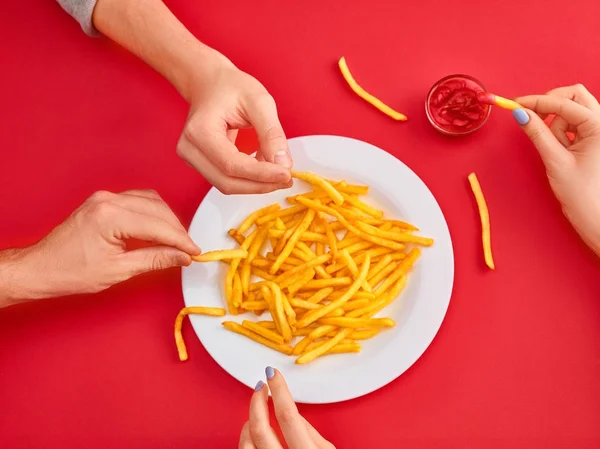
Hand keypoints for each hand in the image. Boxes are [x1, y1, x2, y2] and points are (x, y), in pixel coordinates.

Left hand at [0, 190, 199, 303]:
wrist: (42, 267)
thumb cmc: (71, 271)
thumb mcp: (119, 270)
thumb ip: (155, 259)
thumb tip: (181, 256)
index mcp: (110, 216)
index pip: (159, 225)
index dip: (181, 240)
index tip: (194, 252)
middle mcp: (108, 200)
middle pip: (158, 209)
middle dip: (177, 230)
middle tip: (188, 251)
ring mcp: (105, 198)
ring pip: (151, 201)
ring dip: (167, 220)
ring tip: (176, 242)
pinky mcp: (104, 201)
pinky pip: (138, 200)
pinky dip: (154, 213)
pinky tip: (159, 229)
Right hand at [92, 0, 291, 194]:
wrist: (209, 83)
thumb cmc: (231, 87)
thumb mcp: (259, 102)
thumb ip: (272, 134)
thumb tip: (284, 164)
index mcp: (200, 131)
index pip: (232, 165)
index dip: (261, 174)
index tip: (287, 174)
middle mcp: (189, 149)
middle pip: (227, 181)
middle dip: (260, 184)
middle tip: (287, 179)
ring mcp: (192, 158)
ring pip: (227, 185)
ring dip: (256, 185)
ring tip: (279, 174)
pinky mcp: (201, 164)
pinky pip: (226, 179)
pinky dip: (249, 179)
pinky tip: (266, 169)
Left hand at [239, 367, 334, 448]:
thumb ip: (312, 435)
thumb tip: (295, 415)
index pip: (288, 415)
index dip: (279, 390)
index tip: (272, 373)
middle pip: (260, 429)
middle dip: (256, 402)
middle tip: (260, 387)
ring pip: (246, 446)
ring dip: (248, 423)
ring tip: (256, 412)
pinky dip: (245, 442)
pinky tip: (251, 435)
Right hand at [513, 84, 599, 255]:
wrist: (594, 214)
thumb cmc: (582, 193)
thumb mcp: (555, 160)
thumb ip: (537, 133)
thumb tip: (521, 114)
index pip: (565, 103)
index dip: (538, 101)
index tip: (516, 103)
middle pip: (575, 95)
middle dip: (552, 105)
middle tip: (534, 119)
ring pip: (573, 109)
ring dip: (558, 122)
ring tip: (556, 148)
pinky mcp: (594, 137)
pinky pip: (575, 123)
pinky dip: (562, 131)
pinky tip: (562, 149)